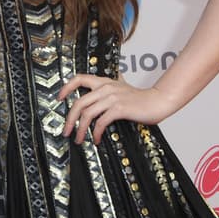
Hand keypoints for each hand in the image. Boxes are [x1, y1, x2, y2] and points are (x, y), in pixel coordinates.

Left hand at [58, 74, 177, 144]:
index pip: (79, 78)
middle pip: (79, 102)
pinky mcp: (119, 108)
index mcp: (104, 82)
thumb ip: (107, 93)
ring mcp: (112, 97)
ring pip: (87, 114)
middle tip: (66, 131)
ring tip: (79, 139)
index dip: (66, 88)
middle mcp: (106, 87)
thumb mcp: (120, 90)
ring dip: (80, 129)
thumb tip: (92, 104)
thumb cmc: (140, 99)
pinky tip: (96, 139)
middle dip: (69, 119)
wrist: (158, 101)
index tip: (59, 98)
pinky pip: (101, 122)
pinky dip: (95, 133)